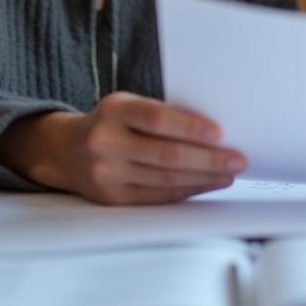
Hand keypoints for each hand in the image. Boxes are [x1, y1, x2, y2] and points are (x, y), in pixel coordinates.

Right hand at [0, 92, 245, 204]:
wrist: (67, 150)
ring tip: (229, 174)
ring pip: (165, 179)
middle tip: (238, 160)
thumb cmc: (113, 123)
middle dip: (209, 159)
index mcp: (114, 109)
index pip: (158, 118)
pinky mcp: (111, 198)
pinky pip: (156, 197)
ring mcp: (106, 173)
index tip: (221, 134)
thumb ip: (162, 115)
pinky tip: (206, 185)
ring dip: (203, 178)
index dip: (190, 127)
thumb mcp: (129, 106)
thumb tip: (215, 133)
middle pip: (166, 155)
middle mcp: (105, 141)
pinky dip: (186, 191)